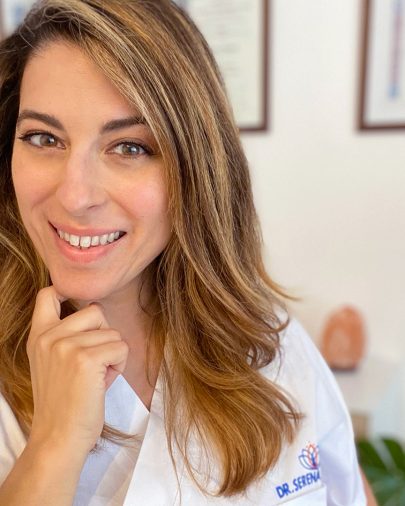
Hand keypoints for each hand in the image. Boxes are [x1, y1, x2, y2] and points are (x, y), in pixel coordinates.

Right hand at [26, 286, 128, 454]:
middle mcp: (49, 336)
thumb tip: (96, 310)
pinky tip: (103, 383)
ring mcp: (66, 345)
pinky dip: (120, 365)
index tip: (76, 305)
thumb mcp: (52, 362)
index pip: (49, 294)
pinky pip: (121, 348)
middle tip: (94, 363)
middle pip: (96, 310)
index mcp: (38, 335)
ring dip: (113, 354)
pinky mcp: (86, 359)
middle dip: (104, 334)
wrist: (58, 438)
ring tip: (97, 377)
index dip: (68, 292)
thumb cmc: (64, 403)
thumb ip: (65, 336)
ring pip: (112, 332)